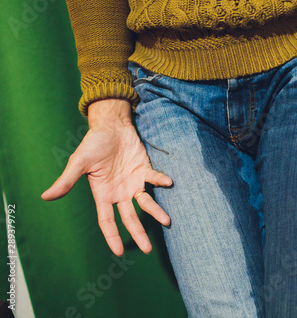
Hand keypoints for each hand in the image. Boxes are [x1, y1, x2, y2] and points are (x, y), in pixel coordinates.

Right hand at [41, 99, 172, 255]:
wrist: (110, 126)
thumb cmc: (93, 144)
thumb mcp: (78, 163)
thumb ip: (66, 181)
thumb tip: (45, 197)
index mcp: (103, 194)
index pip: (107, 221)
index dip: (113, 236)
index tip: (119, 252)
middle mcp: (119, 193)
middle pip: (130, 218)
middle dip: (138, 233)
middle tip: (148, 249)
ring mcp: (133, 183)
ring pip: (146, 203)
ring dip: (156, 211)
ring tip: (167, 221)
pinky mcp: (144, 170)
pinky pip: (154, 178)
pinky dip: (161, 181)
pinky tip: (168, 183)